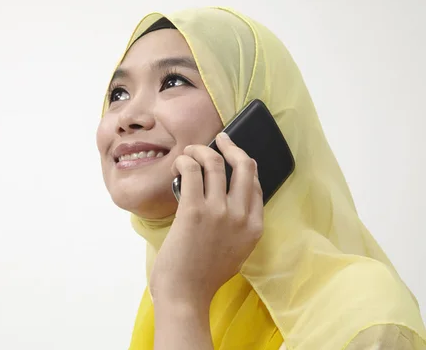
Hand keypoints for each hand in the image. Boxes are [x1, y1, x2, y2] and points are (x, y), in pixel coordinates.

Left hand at [149, 132, 263, 309]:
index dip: (244, 164)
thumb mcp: (234, 252)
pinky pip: (193, 171)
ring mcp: (219, 212)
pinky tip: (180, 163)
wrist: (185, 296)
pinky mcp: (194, 210)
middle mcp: (241, 216)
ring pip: (216, 163)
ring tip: (190, 151)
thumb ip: (236, 228)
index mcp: (254, 227)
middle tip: (220, 139)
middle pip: (244, 166)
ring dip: (201, 150)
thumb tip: (226, 202)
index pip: (256, 184)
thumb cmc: (203, 277)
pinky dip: (185, 161)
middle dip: (232, 146)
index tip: (233, 155)